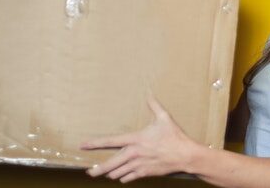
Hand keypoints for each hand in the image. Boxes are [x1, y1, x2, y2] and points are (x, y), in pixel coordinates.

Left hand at [80, 96, 199, 182]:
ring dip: (111, 173)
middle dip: (98, 169)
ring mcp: (139, 165)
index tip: (83, 145)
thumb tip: (149, 92)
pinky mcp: (145, 173)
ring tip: (105, 173)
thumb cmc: (175, 137)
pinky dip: (124, 178)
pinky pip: (128, 178)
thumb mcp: (164, 118)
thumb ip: (154, 105)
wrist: (185, 156)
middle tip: (89, 172)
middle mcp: (134, 154)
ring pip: (118, 173)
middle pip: (110, 164)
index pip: (110, 141)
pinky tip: (122, 176)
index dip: (95, 143)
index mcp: (136, 139)